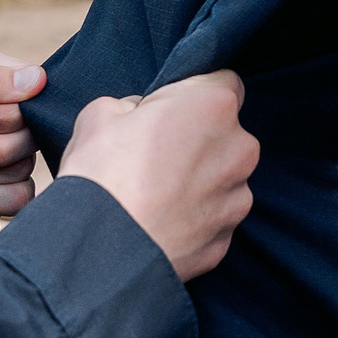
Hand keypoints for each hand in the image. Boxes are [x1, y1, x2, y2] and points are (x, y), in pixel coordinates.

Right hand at [56, 70, 257, 280]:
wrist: (97, 254)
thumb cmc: (100, 175)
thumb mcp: (102, 113)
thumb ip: (135, 105)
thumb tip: (140, 115)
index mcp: (214, 106)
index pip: (223, 83)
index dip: (193, 95)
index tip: (169, 112)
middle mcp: (239, 149)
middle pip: (226, 134)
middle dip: (199, 141)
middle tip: (155, 158)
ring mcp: (237, 198)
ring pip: (223, 179)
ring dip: (199, 183)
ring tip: (155, 197)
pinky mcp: (226, 239)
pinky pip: (213, 220)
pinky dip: (193, 220)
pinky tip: (160, 224)